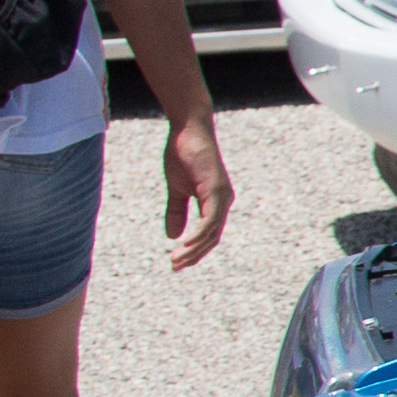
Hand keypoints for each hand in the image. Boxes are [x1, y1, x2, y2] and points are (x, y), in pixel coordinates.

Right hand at [155, 112, 231, 271]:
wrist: (188, 130)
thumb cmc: (183, 155)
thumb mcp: (176, 188)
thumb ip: (176, 211)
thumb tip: (173, 236)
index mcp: (215, 203)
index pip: (208, 235)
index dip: (194, 251)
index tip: (176, 262)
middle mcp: (223, 202)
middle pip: (212, 238)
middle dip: (193, 255)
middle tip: (174, 267)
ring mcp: (222, 196)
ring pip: (211, 233)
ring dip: (193, 249)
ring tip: (176, 259)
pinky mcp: (216, 190)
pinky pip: (210, 219)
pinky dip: (198, 234)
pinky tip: (184, 244)